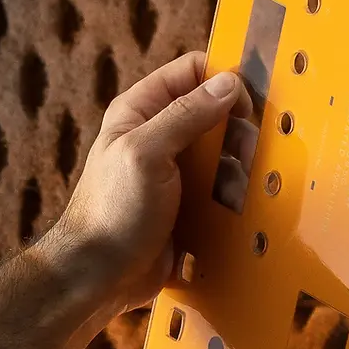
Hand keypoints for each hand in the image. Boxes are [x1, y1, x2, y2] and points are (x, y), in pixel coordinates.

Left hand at [46, 53, 251, 318]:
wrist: (100, 276)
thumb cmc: (112, 211)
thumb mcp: (147, 153)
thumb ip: (186, 114)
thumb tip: (229, 83)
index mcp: (141, 110)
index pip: (193, 72)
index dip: (224, 80)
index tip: (248, 104)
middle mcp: (160, 135)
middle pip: (216, 113)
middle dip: (238, 130)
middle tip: (247, 153)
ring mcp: (175, 172)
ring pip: (224, 154)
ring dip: (238, 168)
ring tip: (235, 189)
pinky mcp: (188, 204)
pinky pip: (222, 189)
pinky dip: (234, 196)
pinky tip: (234, 209)